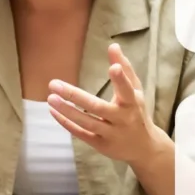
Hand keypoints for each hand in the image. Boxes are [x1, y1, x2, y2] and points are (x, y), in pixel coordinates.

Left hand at [46, 43, 166, 167]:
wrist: (144, 148)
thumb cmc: (137, 112)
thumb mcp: (136, 91)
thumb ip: (125, 69)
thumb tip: (113, 45)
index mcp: (132, 103)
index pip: (127, 90)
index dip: (121, 80)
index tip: (113, 67)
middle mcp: (122, 119)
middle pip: (97, 107)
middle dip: (75, 96)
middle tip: (53, 83)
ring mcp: (111, 134)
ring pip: (86, 122)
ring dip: (66, 110)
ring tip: (50, 97)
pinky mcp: (100, 145)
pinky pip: (81, 134)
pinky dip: (66, 123)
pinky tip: (53, 111)